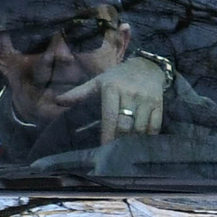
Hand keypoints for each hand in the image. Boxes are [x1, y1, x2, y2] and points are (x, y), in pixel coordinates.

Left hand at [54, 55, 168, 145]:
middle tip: (114, 152)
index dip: (107, 135)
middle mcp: (130, 93)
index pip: (109, 117)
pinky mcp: (159, 104)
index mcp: (112, 88)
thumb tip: (57, 101)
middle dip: (119, 140)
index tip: (104, 148)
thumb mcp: (99, 81)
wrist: (148, 65)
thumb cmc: (119, 76)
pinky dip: (148, 136)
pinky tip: (142, 141)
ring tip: (127, 148)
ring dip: (133, 141)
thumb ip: (79, 93)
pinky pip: (154, 126)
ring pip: (140, 128)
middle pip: (125, 125)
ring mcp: (146, 99)